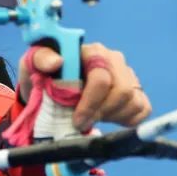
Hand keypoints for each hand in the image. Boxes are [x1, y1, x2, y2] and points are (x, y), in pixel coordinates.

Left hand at [18, 43, 151, 132]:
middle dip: (102, 112)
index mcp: (92, 51)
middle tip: (83, 124)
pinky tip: (109, 119)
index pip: (101, 78)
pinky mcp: (136, 91)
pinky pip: (143, 108)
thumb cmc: (44, 76)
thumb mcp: (33, 64)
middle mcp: (114, 60)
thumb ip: (41, 59)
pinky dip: (128, 119)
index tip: (77, 121)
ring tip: (93, 118)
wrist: (50, 90)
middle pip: (122, 91)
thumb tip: (57, 61)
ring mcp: (127, 75)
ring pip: (133, 101)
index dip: (91, 103)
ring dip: (112, 117)